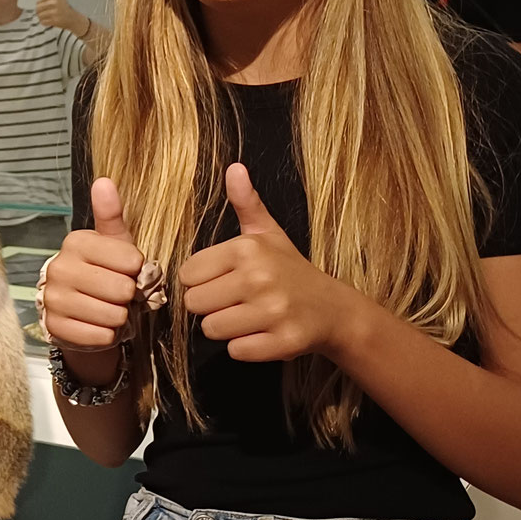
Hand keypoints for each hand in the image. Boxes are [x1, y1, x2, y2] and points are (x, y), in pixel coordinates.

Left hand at [36, 0, 77, 31]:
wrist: (75, 19)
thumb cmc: (67, 6)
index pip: (38, 2)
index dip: (41, 5)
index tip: (46, 7)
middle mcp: (55, 3)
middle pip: (37, 9)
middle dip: (40, 12)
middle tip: (46, 13)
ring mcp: (55, 12)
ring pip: (40, 16)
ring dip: (43, 18)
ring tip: (49, 17)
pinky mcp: (56, 21)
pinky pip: (43, 22)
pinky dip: (45, 23)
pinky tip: (50, 21)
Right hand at [38, 180, 154, 352]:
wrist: (80, 312)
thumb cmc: (104, 272)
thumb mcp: (114, 243)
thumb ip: (112, 214)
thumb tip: (104, 181)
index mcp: (76, 242)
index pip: (131, 260)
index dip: (137, 270)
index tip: (128, 270)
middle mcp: (60, 268)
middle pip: (122, 290)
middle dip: (129, 296)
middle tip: (119, 294)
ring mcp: (54, 299)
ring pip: (113, 315)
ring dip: (120, 317)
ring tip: (110, 309)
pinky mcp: (55, 327)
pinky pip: (100, 336)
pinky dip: (107, 335)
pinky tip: (100, 325)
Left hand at [180, 164, 341, 361]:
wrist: (332, 308)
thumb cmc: (289, 269)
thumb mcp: (268, 233)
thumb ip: (246, 203)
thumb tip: (233, 168)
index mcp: (247, 250)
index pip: (188, 275)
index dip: (200, 281)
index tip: (222, 280)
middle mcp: (259, 278)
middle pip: (195, 304)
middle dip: (210, 307)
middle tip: (235, 301)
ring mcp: (272, 312)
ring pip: (211, 330)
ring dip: (225, 328)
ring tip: (248, 317)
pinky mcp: (282, 342)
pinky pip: (235, 351)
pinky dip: (245, 347)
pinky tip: (261, 333)